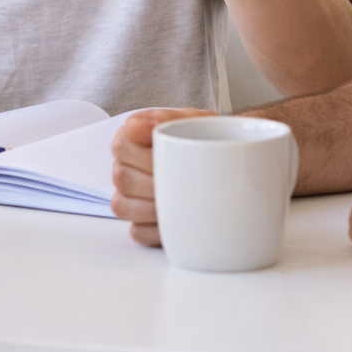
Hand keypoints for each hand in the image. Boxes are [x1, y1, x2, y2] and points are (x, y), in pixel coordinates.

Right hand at [110, 107, 217, 245]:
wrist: (229, 161)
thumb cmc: (207, 137)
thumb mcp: (194, 120)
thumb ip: (165, 119)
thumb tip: (136, 127)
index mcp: (133, 138)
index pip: (121, 145)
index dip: (142, 154)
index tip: (169, 156)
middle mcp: (126, 166)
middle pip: (121, 177)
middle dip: (153, 181)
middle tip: (182, 181)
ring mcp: (130, 196)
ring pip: (123, 206)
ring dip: (152, 206)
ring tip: (182, 201)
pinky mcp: (141, 223)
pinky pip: (137, 231)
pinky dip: (156, 230)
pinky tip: (177, 221)